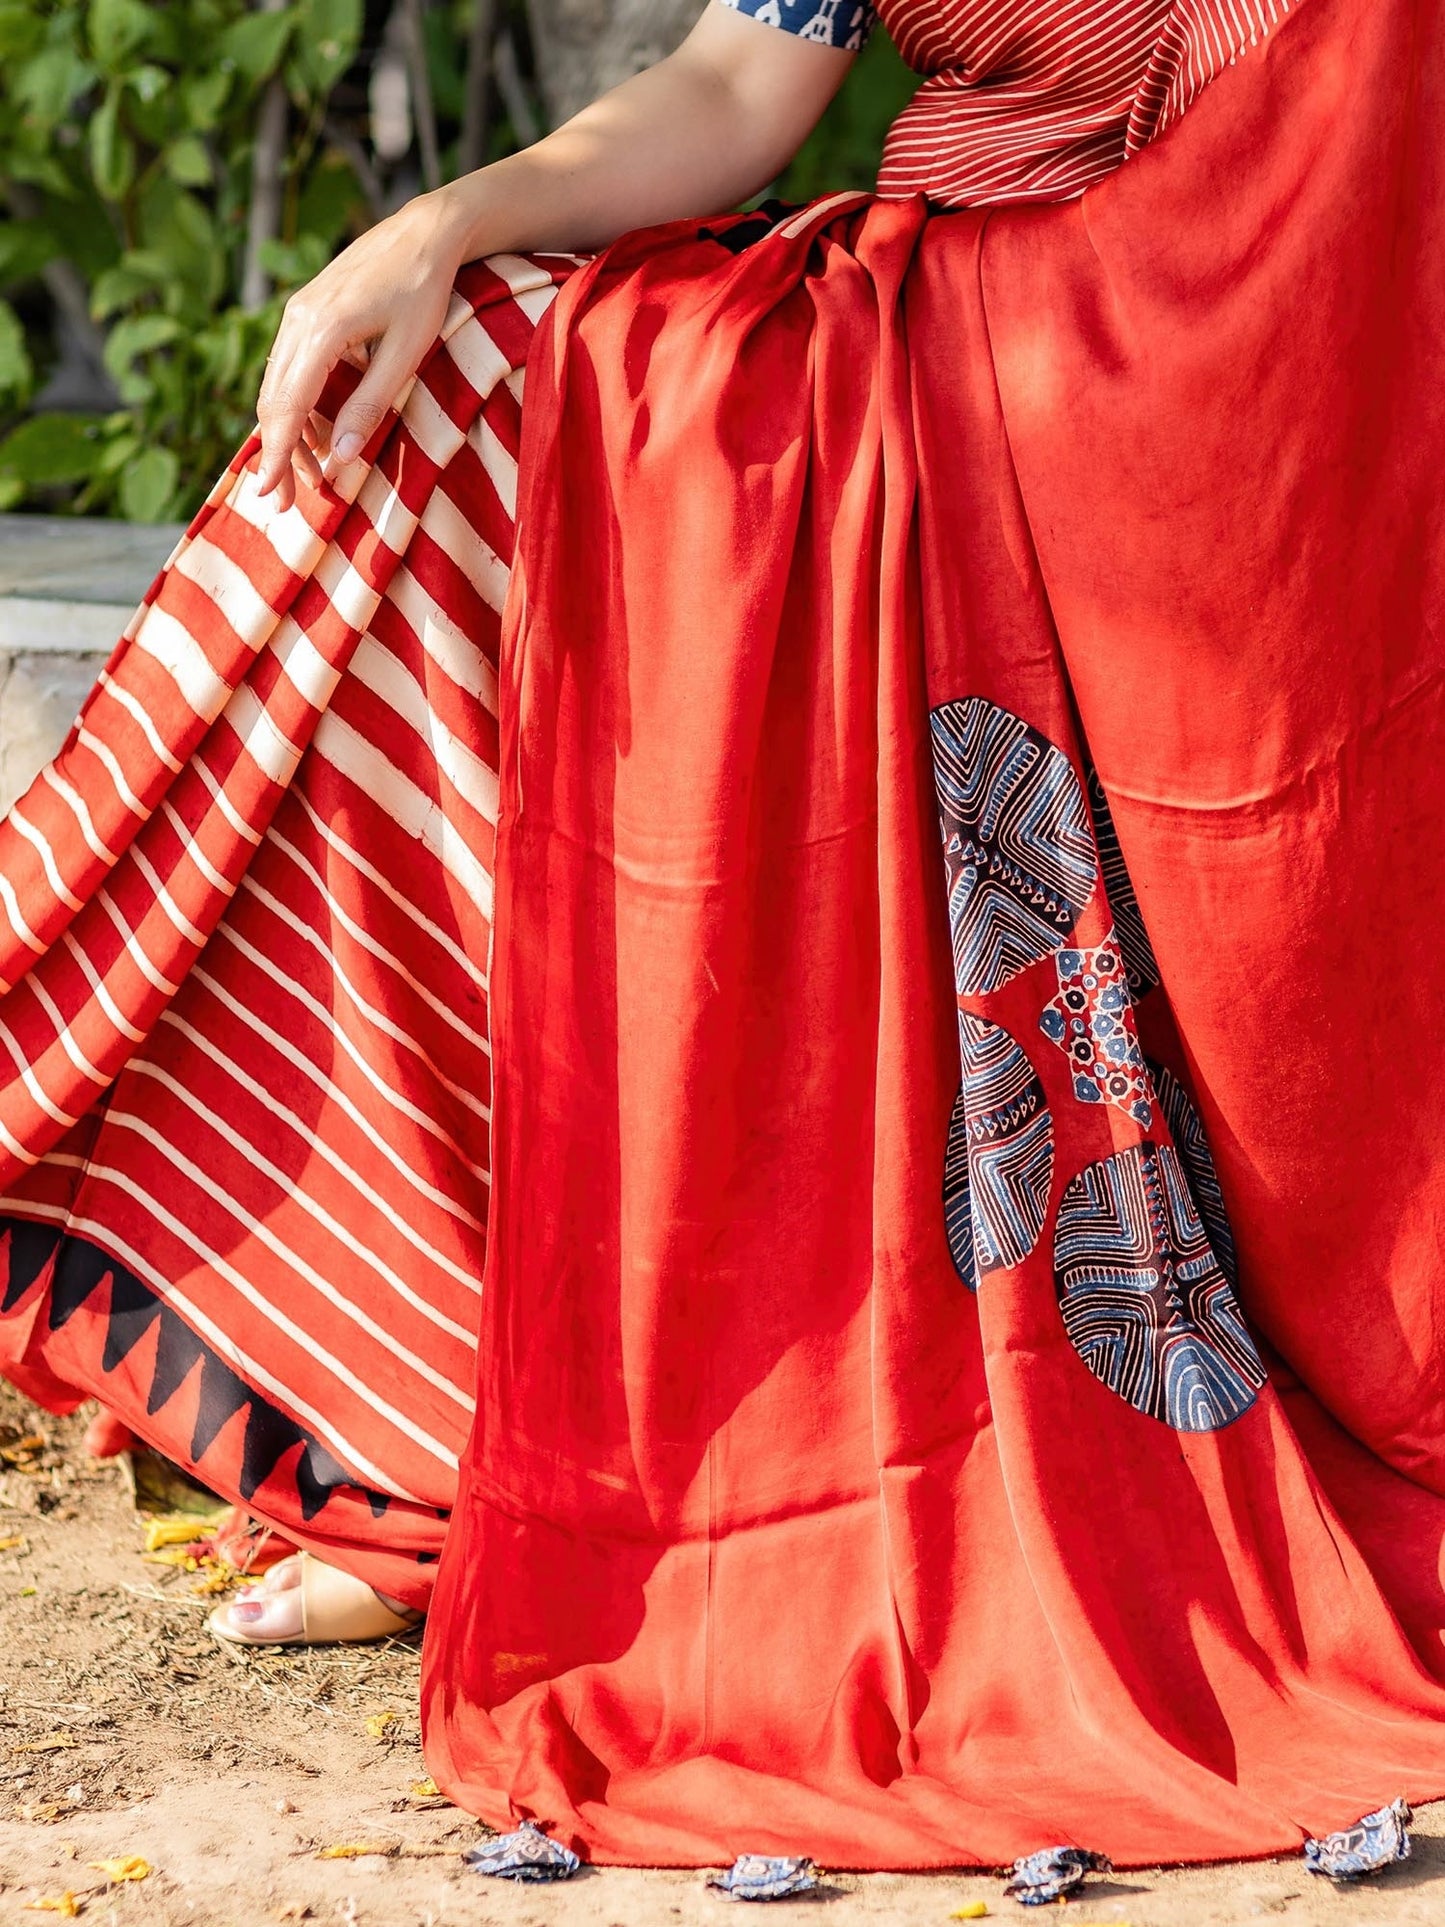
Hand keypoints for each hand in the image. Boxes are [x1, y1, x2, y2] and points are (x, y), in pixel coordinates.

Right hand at [254, 188, 471, 510]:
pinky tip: (316, 432)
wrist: (425, 231)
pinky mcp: (307, 311)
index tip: (269, 494)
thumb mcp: (407, 354)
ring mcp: (298, 313)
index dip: (277, 456)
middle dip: (278, 454)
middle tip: (286, 502)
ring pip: (278, 386)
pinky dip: (297, 405)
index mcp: (321, 331)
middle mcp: (298, 320)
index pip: (287, 408)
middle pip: (273, 401)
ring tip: (308, 475)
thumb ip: (370, 405)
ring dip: (288, 433)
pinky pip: (290, 368)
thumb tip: (338, 457)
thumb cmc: (424, 292)